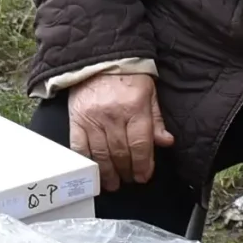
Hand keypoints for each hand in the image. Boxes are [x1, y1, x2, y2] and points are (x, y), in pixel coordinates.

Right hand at [65, 73, 172, 192]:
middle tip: (129, 179)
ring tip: (113, 183)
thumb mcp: (149, 93)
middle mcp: (113, 115)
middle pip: (121, 153)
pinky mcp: (76, 120)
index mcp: (134, 107)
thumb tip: (166, 142)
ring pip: (101, 154)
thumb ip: (156, 119)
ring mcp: (92, 119)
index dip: (143, 164)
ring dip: (108, 173)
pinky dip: (88, 162)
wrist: (98, 59)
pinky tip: (94, 171)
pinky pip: (80, 147)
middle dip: (126, 171)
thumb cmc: (127, 76)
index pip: (140, 144)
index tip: (144, 176)